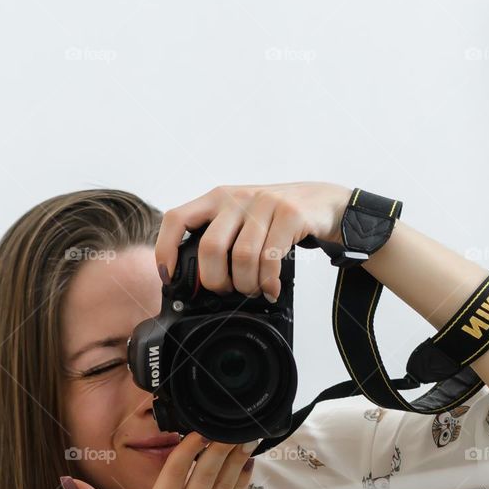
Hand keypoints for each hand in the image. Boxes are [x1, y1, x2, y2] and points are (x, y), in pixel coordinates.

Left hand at [154, 182, 352, 302]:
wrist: (322, 202)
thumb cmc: (275, 218)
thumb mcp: (241, 220)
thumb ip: (219, 239)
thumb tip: (196, 281)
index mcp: (217, 198)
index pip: (177, 219)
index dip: (166, 249)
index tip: (170, 276)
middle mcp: (236, 198)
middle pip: (210, 248)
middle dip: (216, 280)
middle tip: (226, 291)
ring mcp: (264, 203)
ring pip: (242, 257)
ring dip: (246, 285)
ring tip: (253, 291)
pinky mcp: (290, 214)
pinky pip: (270, 259)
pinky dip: (268, 282)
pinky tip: (270, 289)